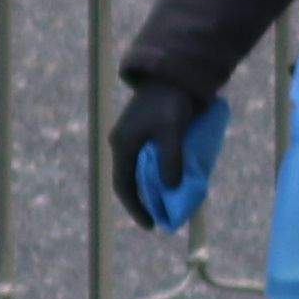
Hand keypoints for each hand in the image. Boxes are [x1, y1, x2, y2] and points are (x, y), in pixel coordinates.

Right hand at [109, 81, 216, 231]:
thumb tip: (170, 188)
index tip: (151, 225)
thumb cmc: (171, 101)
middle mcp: (124, 143)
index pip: (123, 186)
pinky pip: (149, 160)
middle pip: (130, 181)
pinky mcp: (146, 132)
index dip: (136, 208)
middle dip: (144, 201)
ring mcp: (134, 137)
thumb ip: (171, 160)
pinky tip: (173, 180)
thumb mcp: (173, 131)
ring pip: (140, 171)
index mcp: (123, 144)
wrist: (175, 73)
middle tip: (161, 218)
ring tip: (169, 202)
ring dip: (153, 188)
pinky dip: (159, 174)